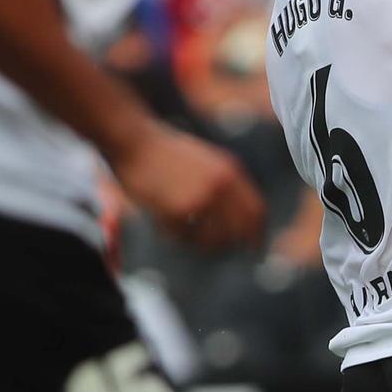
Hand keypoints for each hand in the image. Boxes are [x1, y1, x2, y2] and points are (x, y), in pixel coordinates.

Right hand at [113, 123, 265, 246]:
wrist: (134, 141)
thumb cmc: (166, 152)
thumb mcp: (207, 159)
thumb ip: (226, 183)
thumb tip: (241, 220)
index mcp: (231, 171)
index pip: (256, 212)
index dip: (257, 234)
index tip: (254, 248)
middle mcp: (221, 186)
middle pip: (239, 231)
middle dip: (230, 244)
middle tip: (218, 250)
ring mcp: (201, 198)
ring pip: (212, 239)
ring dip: (199, 242)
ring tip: (183, 231)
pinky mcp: (178, 211)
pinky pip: (184, 237)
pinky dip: (174, 234)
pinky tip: (163, 221)